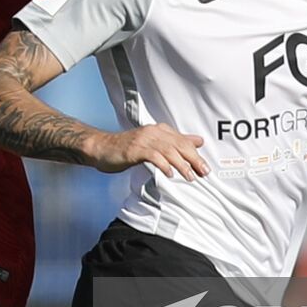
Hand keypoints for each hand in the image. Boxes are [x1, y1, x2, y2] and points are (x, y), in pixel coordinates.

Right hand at [84, 123, 207, 179]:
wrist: (101, 148)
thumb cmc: (127, 149)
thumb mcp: (153, 144)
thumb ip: (174, 143)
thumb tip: (198, 141)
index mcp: (159, 130)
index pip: (182, 141)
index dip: (196, 154)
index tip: (205, 168)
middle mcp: (153, 132)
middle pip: (178, 144)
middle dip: (193, 159)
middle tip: (203, 172)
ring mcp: (143, 140)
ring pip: (168, 150)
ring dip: (181, 164)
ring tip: (189, 176)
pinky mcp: (134, 149)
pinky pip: (153, 155)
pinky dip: (163, 165)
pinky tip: (169, 174)